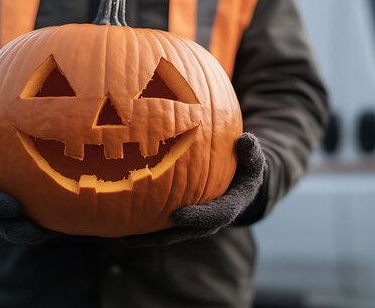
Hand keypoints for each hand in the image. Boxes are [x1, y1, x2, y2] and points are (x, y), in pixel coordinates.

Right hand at [0, 111, 55, 243]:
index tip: (14, 207)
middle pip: (4, 225)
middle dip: (18, 230)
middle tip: (35, 231)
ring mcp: (10, 213)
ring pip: (24, 228)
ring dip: (39, 232)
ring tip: (57, 232)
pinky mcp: (29, 211)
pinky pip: (41, 219)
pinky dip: (55, 221)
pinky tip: (75, 217)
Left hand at [125, 132, 265, 246]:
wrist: (242, 180)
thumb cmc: (246, 167)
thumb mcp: (254, 159)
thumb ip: (252, 152)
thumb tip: (246, 139)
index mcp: (230, 206)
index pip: (214, 216)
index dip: (197, 218)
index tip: (177, 216)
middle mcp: (210, 219)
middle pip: (186, 232)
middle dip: (163, 235)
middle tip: (140, 233)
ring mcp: (195, 220)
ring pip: (170, 232)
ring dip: (148, 236)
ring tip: (122, 236)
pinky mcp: (183, 216)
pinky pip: (162, 222)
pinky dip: (144, 223)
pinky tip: (120, 219)